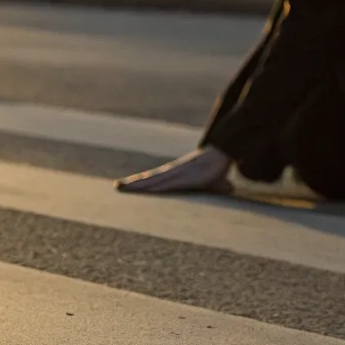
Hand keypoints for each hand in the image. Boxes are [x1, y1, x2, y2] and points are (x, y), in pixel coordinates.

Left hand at [115, 146, 234, 194]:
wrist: (222, 154)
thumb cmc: (215, 169)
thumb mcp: (212, 181)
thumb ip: (215, 186)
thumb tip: (229, 188)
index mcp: (175, 173)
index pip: (153, 178)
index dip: (140, 182)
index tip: (126, 185)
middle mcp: (172, 172)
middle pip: (148, 179)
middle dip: (132, 183)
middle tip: (116, 187)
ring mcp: (176, 174)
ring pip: (152, 181)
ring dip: (137, 185)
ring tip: (122, 187)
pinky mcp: (183, 178)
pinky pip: (165, 184)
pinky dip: (153, 187)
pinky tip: (143, 190)